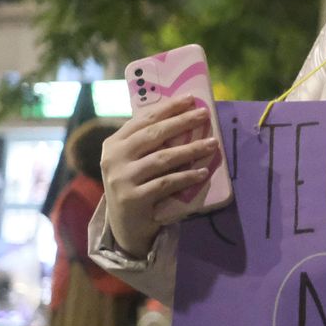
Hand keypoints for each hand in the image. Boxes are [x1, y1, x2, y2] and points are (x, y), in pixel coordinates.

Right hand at [100, 96, 220, 257]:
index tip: (190, 99)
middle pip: (153, 135)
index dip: (167, 108)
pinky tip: (203, 172)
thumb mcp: (133, 161)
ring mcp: (122, 179)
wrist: (124, 226)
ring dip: (190, 149)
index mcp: (113, 144)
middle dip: (182, 122)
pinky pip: (166, 183)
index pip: (142, 120)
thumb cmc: (135, 186)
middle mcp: (114, 158)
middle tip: (204, 114)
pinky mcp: (133, 199)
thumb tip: (184, 117)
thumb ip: (149, 142)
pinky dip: (186, 177)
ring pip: (162, 158)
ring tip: (212, 144)